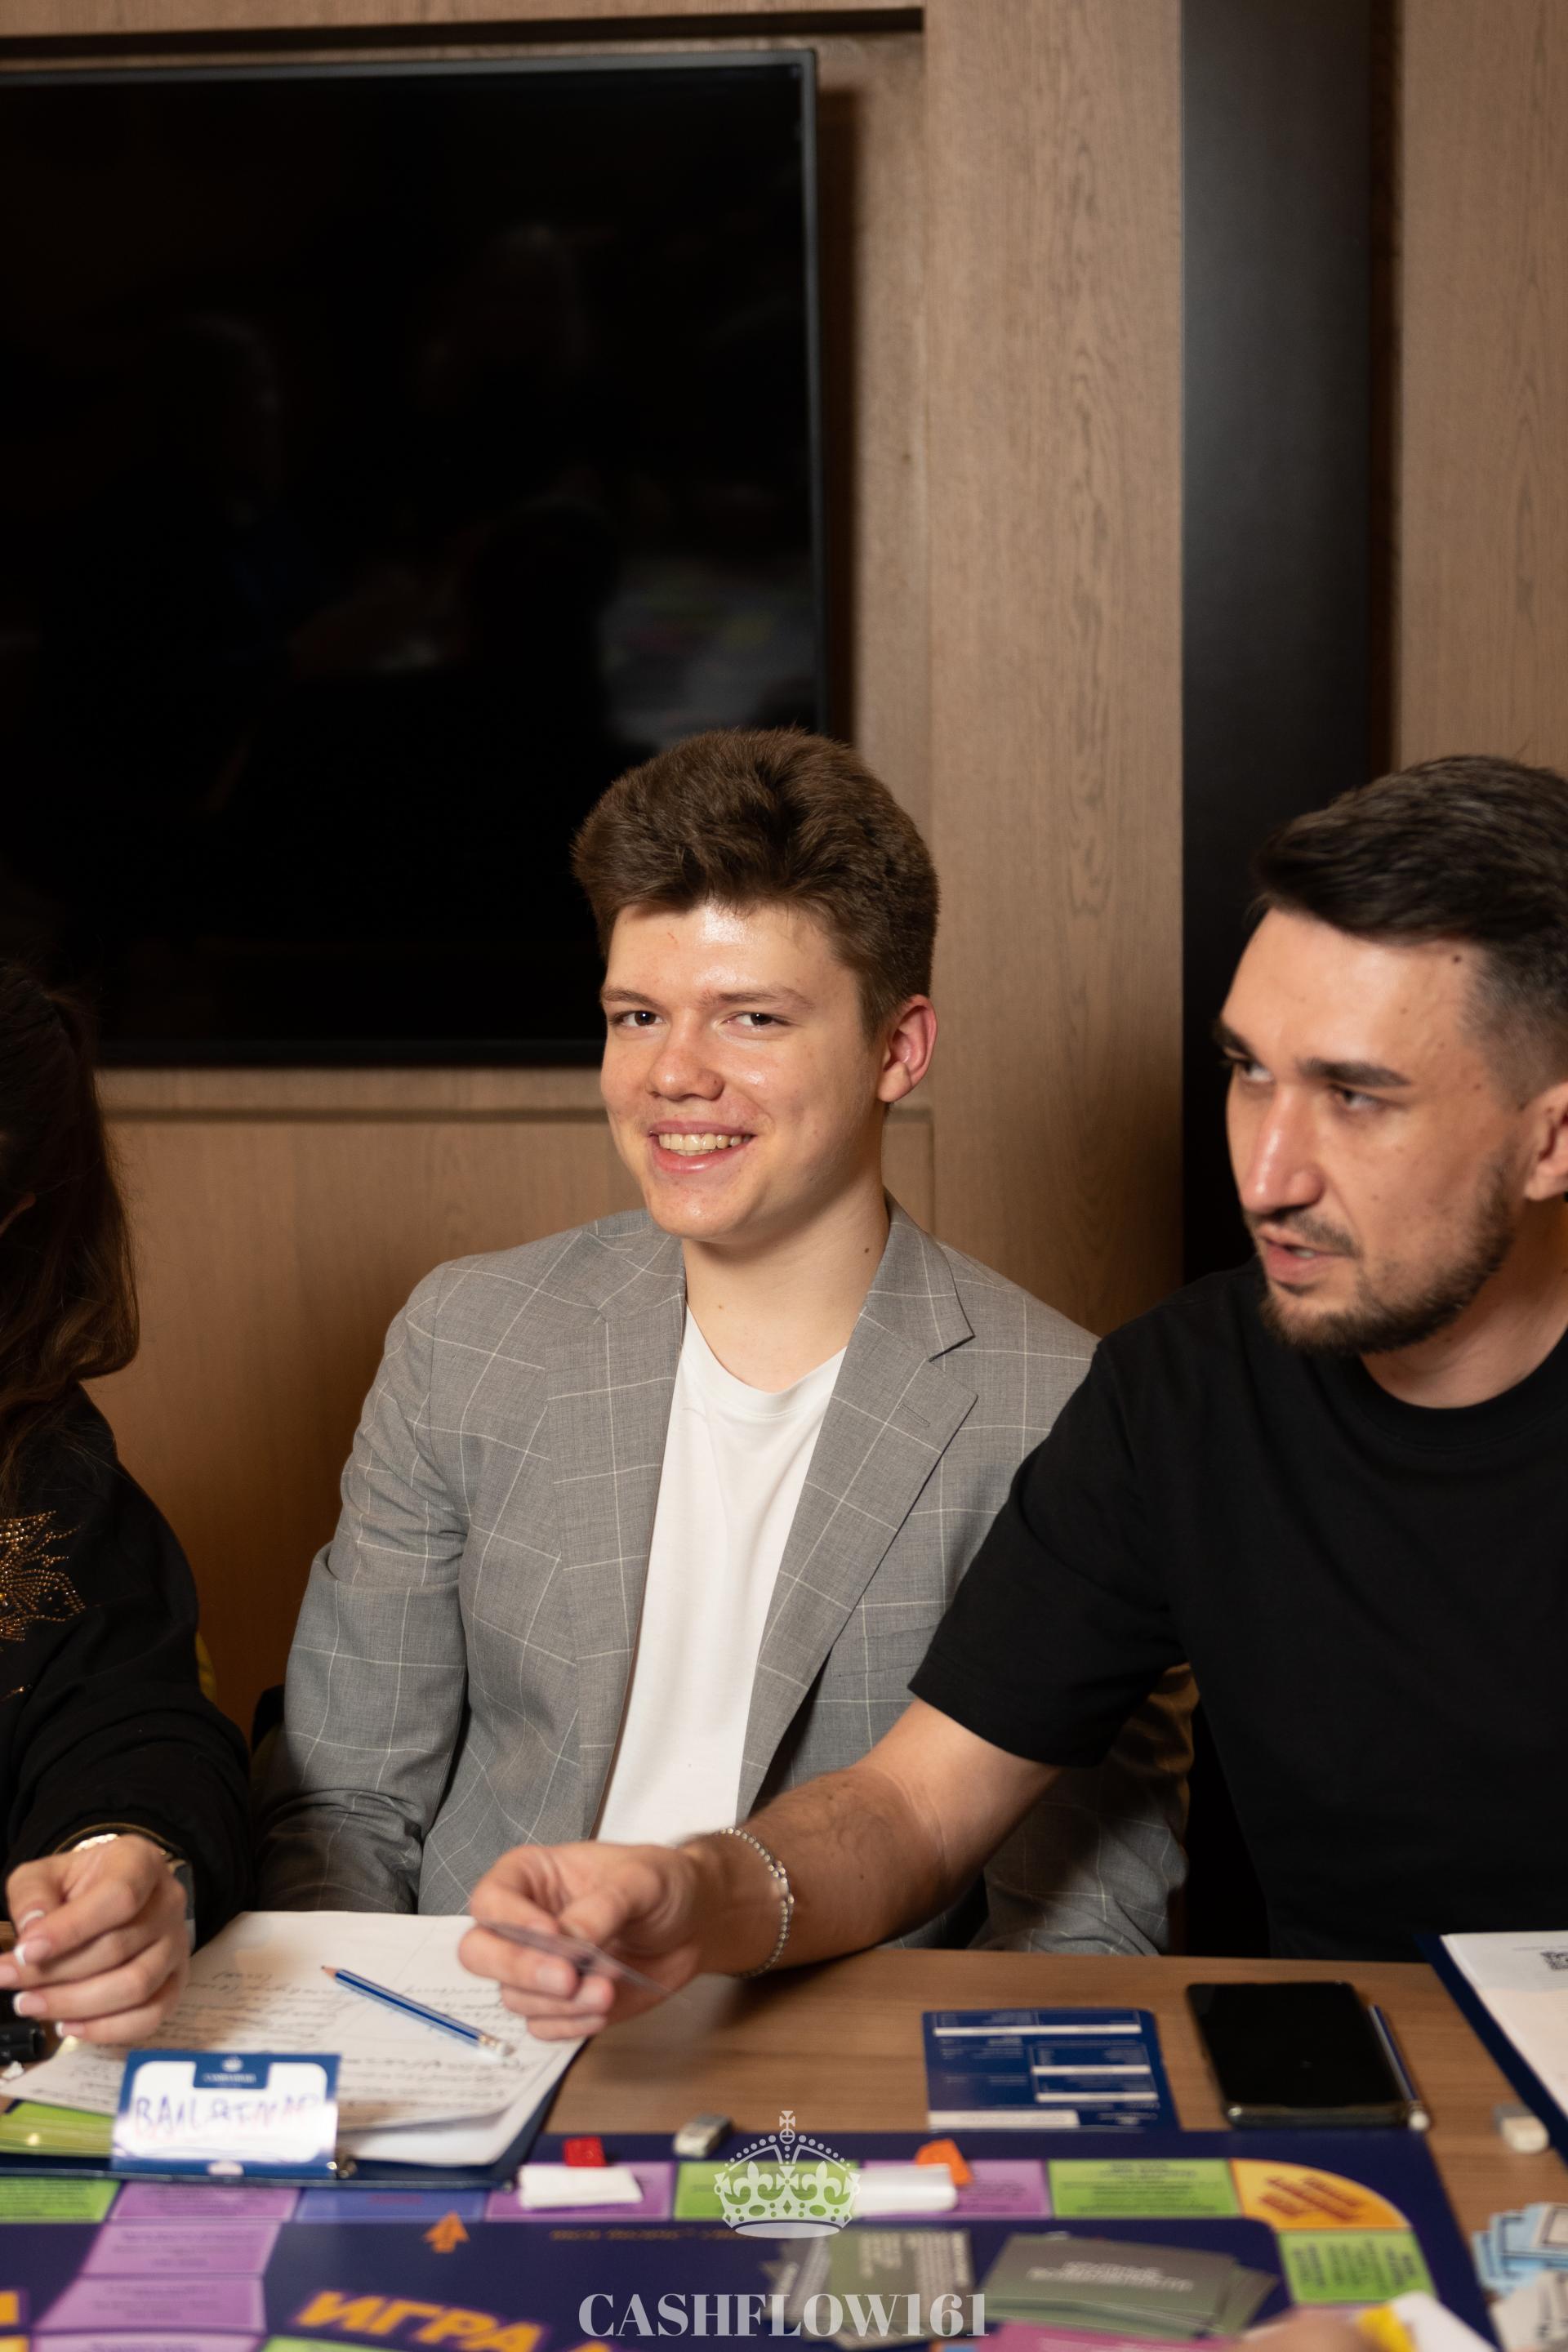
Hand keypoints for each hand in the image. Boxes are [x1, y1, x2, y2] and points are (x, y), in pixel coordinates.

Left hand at [0, 1835, 190, 2042]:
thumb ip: (32, 1896)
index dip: (71, 1929)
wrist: (109, 1896)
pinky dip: (106, 2029)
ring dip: (74, 2003)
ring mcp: (177, 1944)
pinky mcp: (176, 1982)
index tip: (24, 1951)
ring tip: (29, 2004)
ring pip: (135, 1986)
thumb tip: (32, 1933)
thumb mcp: (44, 1875)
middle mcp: (169, 1902)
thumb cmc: (76, 1885)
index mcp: (141, 1862)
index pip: (119, 1897)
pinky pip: (150, 2017)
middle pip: (118, 1948)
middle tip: (8, 1980)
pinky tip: (67, 2024)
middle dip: (55, 1972)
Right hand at [460, 1841, 705, 2039]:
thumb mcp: (640, 1880)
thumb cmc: (662, 1885)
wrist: (695, 1924)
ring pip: (513, 1997)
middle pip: (479, 1954)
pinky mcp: (558, 2005)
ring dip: (559, 2002)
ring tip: (608, 1989)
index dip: (510, 1920)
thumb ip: (603, 1906)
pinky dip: (570, 2025)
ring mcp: (538, 1967)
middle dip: (519, 1970)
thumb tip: (570, 1939)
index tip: (552, 1932)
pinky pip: (542, 2027)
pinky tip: (603, 2008)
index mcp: (530, 1877)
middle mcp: (523, 1924)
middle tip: (567, 1977)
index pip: (489, 1900)